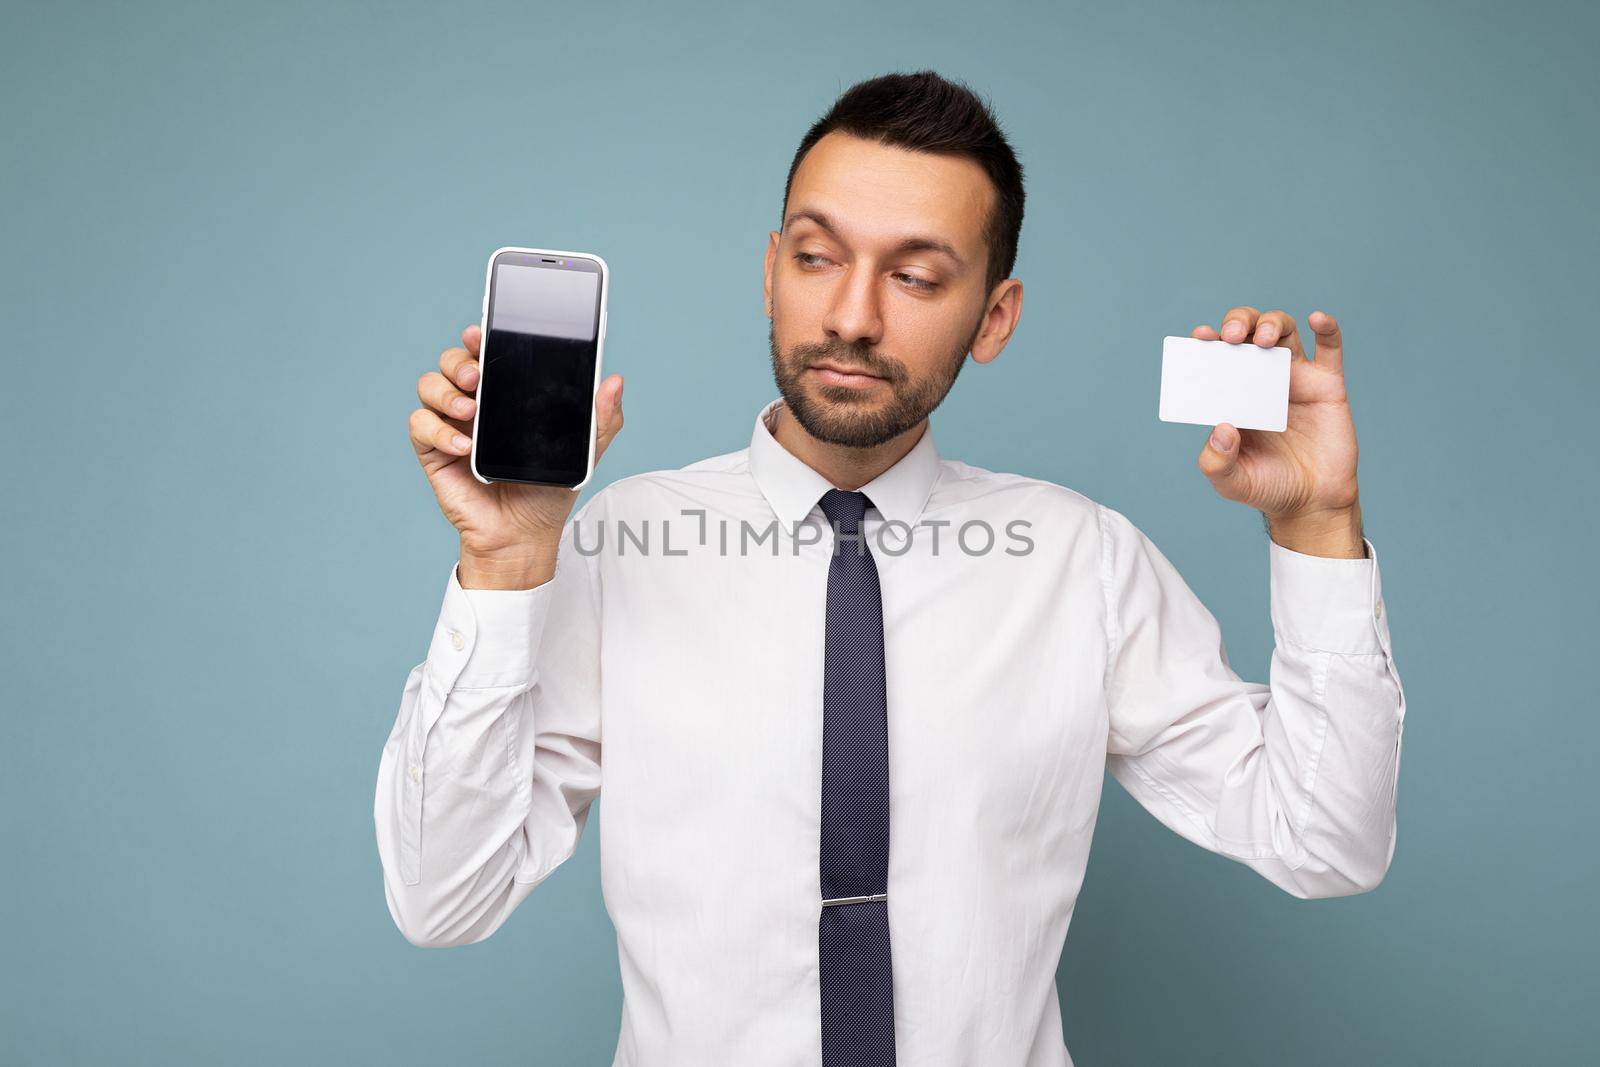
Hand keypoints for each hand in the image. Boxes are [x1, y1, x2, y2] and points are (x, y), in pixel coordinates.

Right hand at [409, 323, 624, 583]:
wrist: (525, 535)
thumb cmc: (547, 490)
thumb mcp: (583, 451)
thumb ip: (600, 418)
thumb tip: (615, 382)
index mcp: (505, 396)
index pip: (486, 354)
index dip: (479, 338)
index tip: (482, 333)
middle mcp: (474, 404)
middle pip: (452, 362)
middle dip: (459, 360)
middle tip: (478, 376)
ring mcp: (450, 426)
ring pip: (429, 385)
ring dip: (445, 391)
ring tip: (470, 409)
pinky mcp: (434, 452)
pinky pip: (420, 425)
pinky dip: (438, 430)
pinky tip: (464, 445)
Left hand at [1191, 307, 1363, 554]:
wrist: (1312, 502)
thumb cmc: (1267, 487)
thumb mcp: (1230, 481)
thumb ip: (1216, 460)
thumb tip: (1221, 428)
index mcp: (1232, 394)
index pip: (1216, 356)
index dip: (1208, 340)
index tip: (1200, 336)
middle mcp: (1260, 378)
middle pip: (1248, 332)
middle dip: (1238, 323)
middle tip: (1232, 335)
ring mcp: (1295, 378)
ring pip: (1283, 331)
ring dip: (1271, 323)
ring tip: (1264, 338)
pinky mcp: (1327, 385)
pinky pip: (1330, 348)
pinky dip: (1327, 328)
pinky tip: (1318, 319)